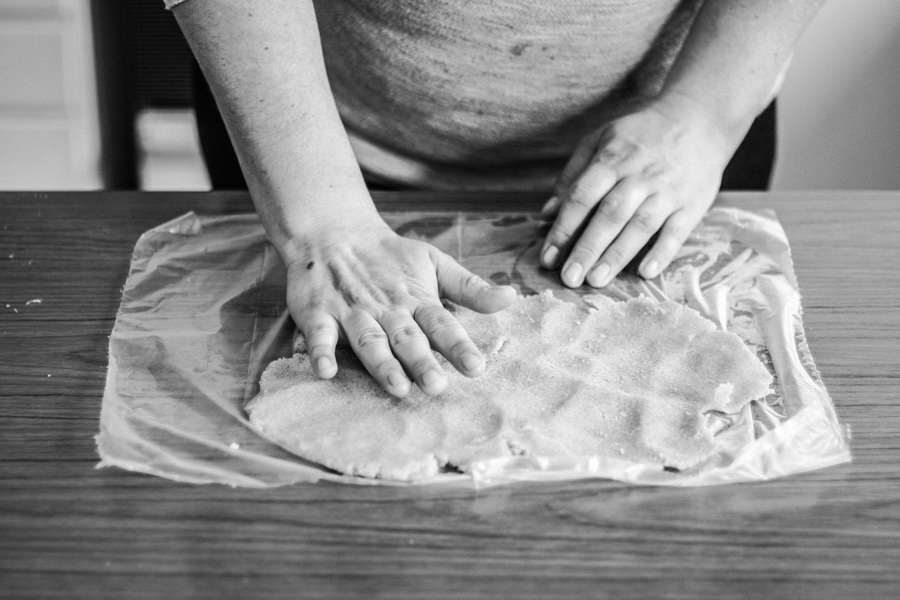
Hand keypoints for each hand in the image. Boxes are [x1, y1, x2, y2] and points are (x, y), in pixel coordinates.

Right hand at [285, 217, 516, 397]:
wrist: (333, 231)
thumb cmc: (389, 256)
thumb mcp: (434, 262)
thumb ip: (470, 287)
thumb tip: (510, 298)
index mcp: (416, 299)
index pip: (442, 323)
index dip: (458, 345)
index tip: (476, 367)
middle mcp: (387, 308)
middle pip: (407, 337)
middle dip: (422, 361)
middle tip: (438, 385)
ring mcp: (352, 311)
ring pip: (369, 340)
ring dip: (382, 363)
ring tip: (397, 387)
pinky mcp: (319, 312)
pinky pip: (319, 334)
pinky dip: (321, 351)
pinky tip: (325, 371)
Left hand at [540, 94, 731, 287]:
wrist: (698, 118)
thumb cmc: (641, 134)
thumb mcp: (600, 140)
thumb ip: (572, 176)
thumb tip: (547, 213)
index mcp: (612, 160)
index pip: (582, 197)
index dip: (564, 228)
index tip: (548, 257)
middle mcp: (639, 177)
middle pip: (609, 215)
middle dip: (587, 248)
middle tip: (569, 278)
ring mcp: (667, 191)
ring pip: (640, 226)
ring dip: (618, 255)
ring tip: (597, 280)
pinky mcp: (692, 204)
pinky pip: (677, 231)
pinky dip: (662, 252)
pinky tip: (645, 273)